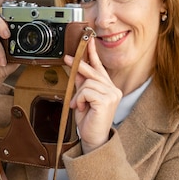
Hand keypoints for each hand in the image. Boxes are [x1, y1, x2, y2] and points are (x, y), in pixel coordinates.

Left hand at [65, 37, 121, 153]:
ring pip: (87, 82)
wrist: (93, 139)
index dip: (93, 53)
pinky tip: (82, 107)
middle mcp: (113, 90)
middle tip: (65, 58)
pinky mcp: (106, 101)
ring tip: (78, 104)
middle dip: (79, 66)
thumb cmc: (89, 121)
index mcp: (108, 88)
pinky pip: (86, 91)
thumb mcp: (82, 98)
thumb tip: (76, 68)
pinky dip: (79, 99)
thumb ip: (81, 84)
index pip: (100, 67)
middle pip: (93, 71)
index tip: (88, 40)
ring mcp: (112, 95)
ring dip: (78, 94)